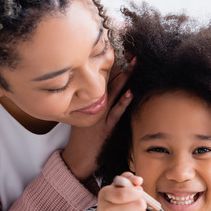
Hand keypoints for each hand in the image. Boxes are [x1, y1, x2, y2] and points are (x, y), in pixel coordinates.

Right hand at [61, 56, 134, 180]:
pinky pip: (115, 113)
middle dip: (119, 66)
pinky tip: (131, 92)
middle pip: (106, 81)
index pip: (99, 78)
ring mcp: (98, 116)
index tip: (121, 51)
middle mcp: (91, 106)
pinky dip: (123, 102)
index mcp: (85, 101)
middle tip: (130, 51)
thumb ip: (91, 104)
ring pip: (112, 93)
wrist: (76, 160)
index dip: (111, 65)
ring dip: (124, 78)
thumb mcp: (83, 117)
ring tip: (134, 64)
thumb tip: (102, 91)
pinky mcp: (105, 128)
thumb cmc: (82, 140)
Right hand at [79, 172, 147, 210]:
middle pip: (139, 204)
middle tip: (134, 205)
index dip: (137, 191)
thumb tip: (138, 180)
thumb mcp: (116, 189)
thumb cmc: (113, 205)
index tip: (138, 192)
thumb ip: (128, 179)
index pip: (125, 193)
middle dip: (141, 203)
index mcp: (104, 195)